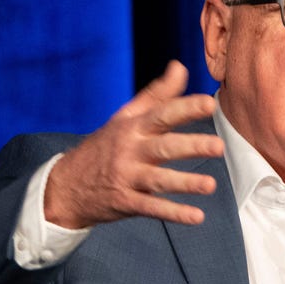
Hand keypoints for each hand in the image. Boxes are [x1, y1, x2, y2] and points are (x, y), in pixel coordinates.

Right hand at [44, 60, 224, 228]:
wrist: (66, 186)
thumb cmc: (105, 146)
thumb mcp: (126, 117)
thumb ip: (157, 94)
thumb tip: (179, 66)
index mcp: (133, 127)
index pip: (162, 114)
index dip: (185, 108)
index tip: (209, 104)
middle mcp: (130, 151)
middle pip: (164, 147)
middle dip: (191, 146)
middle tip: (218, 146)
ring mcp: (127, 177)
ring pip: (159, 180)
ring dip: (185, 183)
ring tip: (210, 184)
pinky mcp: (125, 202)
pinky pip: (152, 209)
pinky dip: (174, 213)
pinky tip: (197, 217)